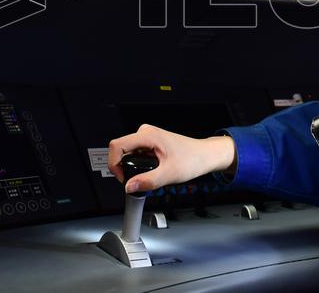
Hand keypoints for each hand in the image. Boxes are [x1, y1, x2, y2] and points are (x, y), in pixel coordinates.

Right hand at [108, 124, 235, 192]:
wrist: (204, 155)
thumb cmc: (192, 159)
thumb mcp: (170, 174)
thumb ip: (148, 181)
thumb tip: (129, 186)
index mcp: (148, 135)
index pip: (117, 146)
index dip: (114, 164)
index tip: (123, 178)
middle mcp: (145, 132)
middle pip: (121, 150)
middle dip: (124, 168)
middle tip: (138, 181)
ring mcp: (147, 137)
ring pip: (128, 153)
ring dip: (133, 167)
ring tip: (149, 176)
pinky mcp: (150, 142)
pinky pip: (135, 154)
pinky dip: (138, 165)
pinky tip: (152, 170)